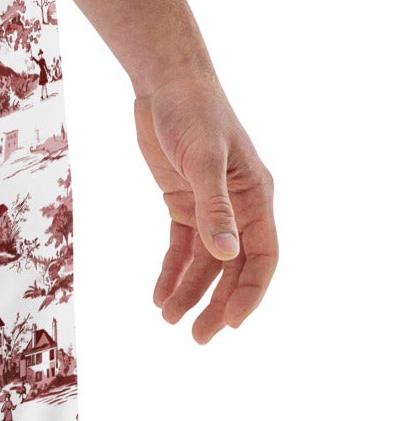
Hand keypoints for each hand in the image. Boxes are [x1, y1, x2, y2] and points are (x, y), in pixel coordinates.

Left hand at [134, 77, 276, 344]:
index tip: (232, 324)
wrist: (165, 81)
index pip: (262, 256)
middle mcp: (239, 206)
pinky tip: (157, 296)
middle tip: (198, 338)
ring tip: (168, 320)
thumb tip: (226, 255)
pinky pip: (182, 247)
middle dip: (218, 303)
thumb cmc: (192, 112)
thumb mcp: (203, 161)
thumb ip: (214, 209)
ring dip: (190, 292)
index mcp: (257, 196)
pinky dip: (171, 272)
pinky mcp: (184, 202)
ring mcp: (212, 205)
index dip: (250, 292)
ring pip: (206, 262)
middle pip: (234, 267)